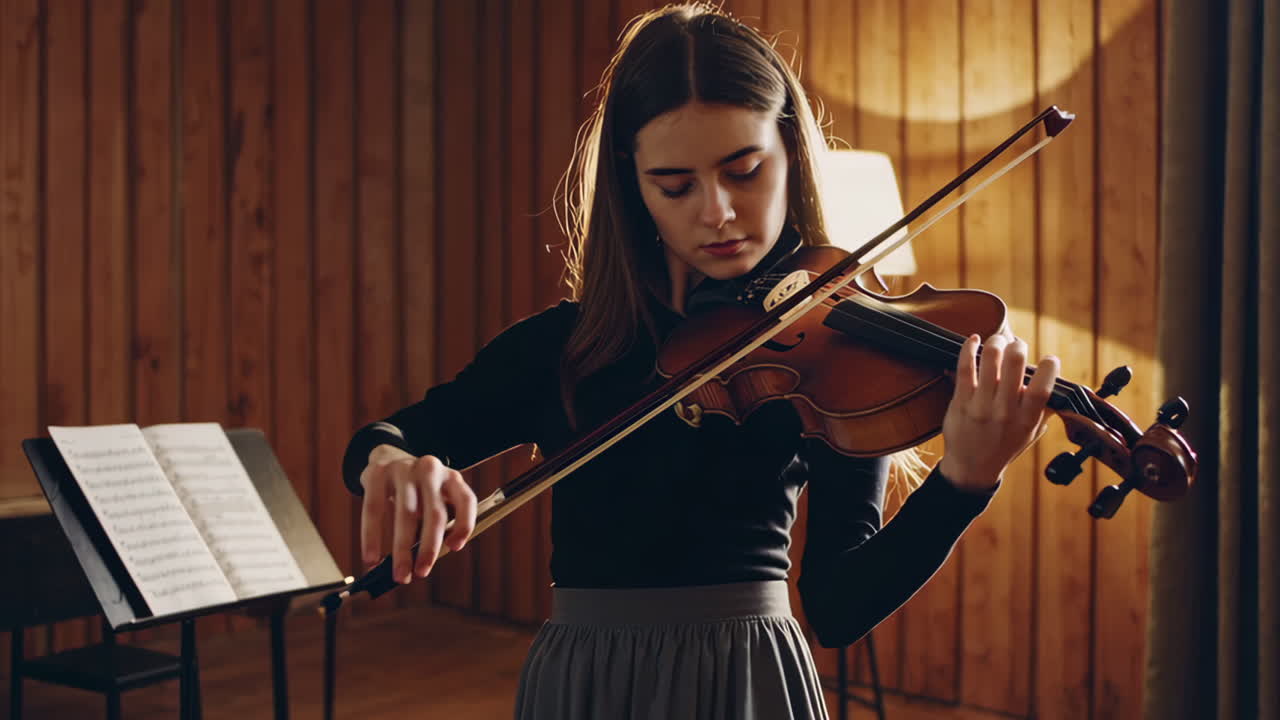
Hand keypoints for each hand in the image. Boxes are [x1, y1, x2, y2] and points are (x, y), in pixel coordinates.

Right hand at [358, 445, 476, 583]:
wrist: (389, 457)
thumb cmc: (417, 491)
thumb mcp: (434, 499)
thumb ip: (436, 526)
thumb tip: (423, 563)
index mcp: (452, 478)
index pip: (466, 501)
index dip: (464, 525)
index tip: (454, 548)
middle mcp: (431, 470)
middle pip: (435, 513)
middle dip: (429, 548)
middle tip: (421, 573)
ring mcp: (404, 469)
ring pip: (406, 513)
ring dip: (402, 549)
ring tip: (400, 573)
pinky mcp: (378, 473)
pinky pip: (374, 509)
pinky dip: (372, 537)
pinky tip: (371, 558)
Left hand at [937, 334, 1058, 491]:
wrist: (972, 468)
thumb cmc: (1005, 445)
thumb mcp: (1032, 432)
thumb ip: (1045, 409)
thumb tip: (1058, 382)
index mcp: (1027, 419)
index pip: (1041, 388)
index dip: (1049, 367)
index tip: (1049, 359)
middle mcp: (1005, 412)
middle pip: (1014, 365)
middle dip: (1018, 346)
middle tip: (1017, 345)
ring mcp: (981, 406)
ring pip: (989, 361)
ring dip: (995, 343)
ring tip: (997, 341)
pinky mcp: (960, 402)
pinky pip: (964, 369)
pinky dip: (968, 349)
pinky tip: (974, 340)